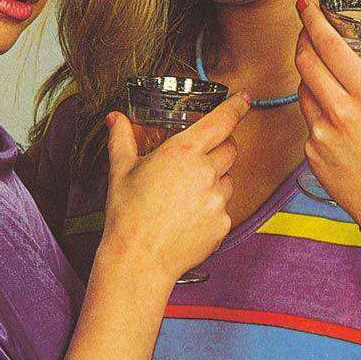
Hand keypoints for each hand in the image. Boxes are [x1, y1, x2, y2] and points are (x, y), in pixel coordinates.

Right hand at [102, 93, 250, 281]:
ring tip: (186, 192)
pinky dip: (212, 206)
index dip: (236, 107)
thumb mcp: (121, 170)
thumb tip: (116, 119)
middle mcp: (206, 172)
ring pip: (228, 179)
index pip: (222, 121)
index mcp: (184, 152)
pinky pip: (225, 207)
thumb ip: (122, 138)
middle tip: (198, 157)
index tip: (244, 99)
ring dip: (215, 178)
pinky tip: (188, 215)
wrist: (138, 260)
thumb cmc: (128, 214)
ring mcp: (218, 200)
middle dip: (220, 146)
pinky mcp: (223, 224)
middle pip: (230, 148)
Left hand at [294, 0, 360, 230]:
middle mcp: (342, 112)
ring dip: (309, 76)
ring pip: (302, 89)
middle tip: (305, 31)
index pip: (330, 46)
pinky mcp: (309, 150)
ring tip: (327, 78)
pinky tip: (334, 119)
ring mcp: (321, 132)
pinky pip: (304, 119)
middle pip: (305, 61)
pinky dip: (315, 110)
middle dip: (301, 40)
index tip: (304, 5)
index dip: (312, 21)